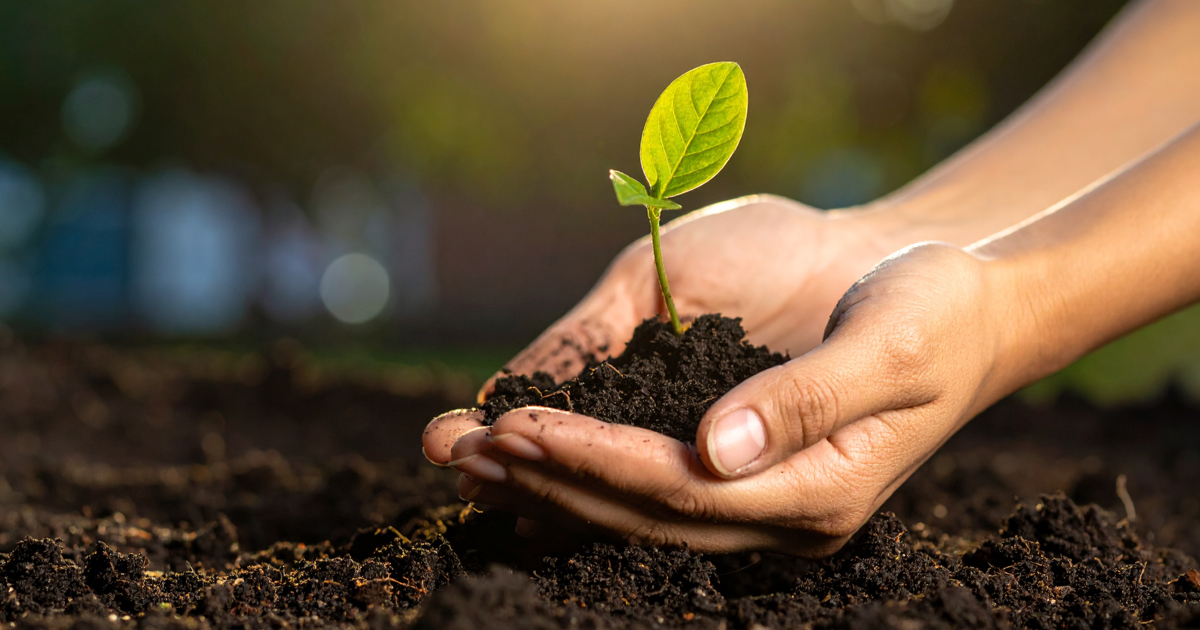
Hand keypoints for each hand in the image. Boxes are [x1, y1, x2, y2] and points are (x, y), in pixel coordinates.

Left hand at [429, 243, 1027, 554]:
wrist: (964, 304)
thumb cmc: (939, 310)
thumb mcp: (895, 341)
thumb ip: (809, 398)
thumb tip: (715, 450)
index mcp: (820, 491)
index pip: (682, 491)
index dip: (594, 462)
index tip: (517, 426)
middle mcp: (781, 512)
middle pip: (640, 512)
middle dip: (545, 479)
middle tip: (455, 446)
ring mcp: (759, 498)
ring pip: (633, 509)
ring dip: (545, 483)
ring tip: (462, 453)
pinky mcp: (741, 468)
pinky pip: (646, 487)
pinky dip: (579, 473)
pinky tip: (523, 459)